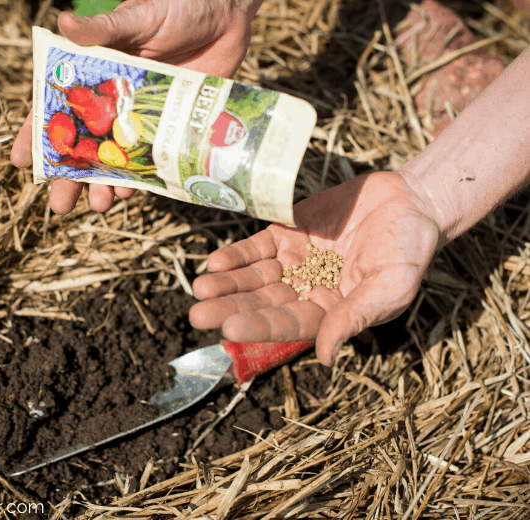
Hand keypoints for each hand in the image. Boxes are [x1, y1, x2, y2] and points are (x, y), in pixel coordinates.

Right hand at [10, 0, 263, 213]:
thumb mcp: (137, 17)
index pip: (56, 108)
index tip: (22, 163)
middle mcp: (112, 99)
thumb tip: (64, 23)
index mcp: (93, 72)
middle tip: (59, 206)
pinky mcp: (169, 125)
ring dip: (103, 184)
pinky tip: (131, 192)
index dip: (37, 136)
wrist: (228, 12)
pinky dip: (139, 178)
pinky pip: (149, 159)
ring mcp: (140, 116)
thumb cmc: (177, 5)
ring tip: (97, 205)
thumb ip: (102, 29)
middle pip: (83, 145)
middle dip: (69, 177)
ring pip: (114, 158)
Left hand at [189, 171, 439, 365]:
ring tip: (200, 288)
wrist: (411, 201)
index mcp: (328, 312)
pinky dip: (237, 254)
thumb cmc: (409, 250)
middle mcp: (304, 290)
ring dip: (226, 284)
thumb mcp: (390, 286)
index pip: (287, 324)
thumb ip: (355, 317)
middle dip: (229, 309)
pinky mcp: (287, 232)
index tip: (230, 330)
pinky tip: (215, 263)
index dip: (258, 327)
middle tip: (198, 315)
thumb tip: (325, 358)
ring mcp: (293, 261)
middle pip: (261, 303)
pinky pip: (256, 247)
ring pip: (253, 277)